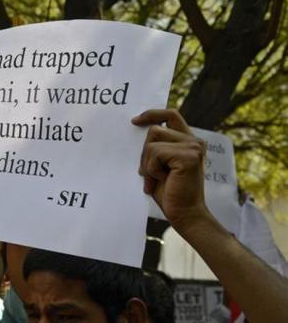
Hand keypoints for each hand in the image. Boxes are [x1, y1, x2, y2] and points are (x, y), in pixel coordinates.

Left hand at [131, 109, 209, 230]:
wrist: (184, 214)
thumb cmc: (169, 192)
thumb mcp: (159, 164)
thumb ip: (156, 147)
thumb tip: (135, 128)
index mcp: (188, 141)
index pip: (170, 114)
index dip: (152, 114)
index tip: (135, 121)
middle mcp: (194, 141)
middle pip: (154, 129)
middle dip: (145, 153)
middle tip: (149, 174)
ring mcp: (193, 147)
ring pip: (152, 141)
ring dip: (148, 163)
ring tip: (157, 179)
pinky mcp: (188, 156)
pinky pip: (154, 153)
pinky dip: (151, 169)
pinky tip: (162, 180)